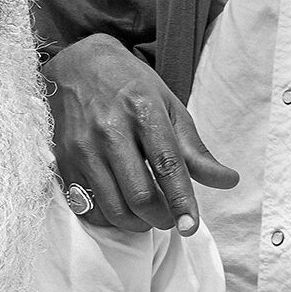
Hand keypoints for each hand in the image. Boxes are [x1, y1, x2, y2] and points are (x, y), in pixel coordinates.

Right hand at [44, 33, 237, 232]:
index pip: (167, 165)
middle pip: (139, 195)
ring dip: (137, 223)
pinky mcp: (63, 160)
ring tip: (147, 214)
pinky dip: (109, 218)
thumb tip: (228, 181)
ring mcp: (83, 147)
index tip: (191, 227)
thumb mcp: (168, 107)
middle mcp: (110, 130)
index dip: (181, 200)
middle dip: (161, 218)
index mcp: (143, 111)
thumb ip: (195, 150)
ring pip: (114, 207)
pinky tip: (120, 206)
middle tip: (170, 217)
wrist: (76, 64)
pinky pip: (88, 207)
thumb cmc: (130, 86)